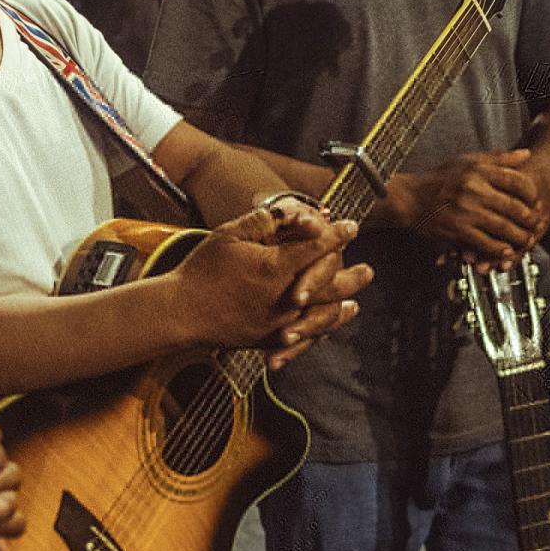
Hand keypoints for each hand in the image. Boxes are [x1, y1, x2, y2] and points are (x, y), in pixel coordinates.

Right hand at [171, 204, 366, 357]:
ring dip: (343, 304)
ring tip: (358, 299)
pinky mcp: (268, 339)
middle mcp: (283, 298)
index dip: (337, 234)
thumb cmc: (202, 269)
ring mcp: (278, 322)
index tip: (352, 226)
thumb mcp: (230, 234)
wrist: (180, 312)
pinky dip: (323, 328)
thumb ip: (265, 220)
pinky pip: (305, 337)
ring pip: (322, 314)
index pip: (316, 247)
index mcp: (275, 267)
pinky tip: (332, 324)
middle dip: (351, 275)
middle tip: (368, 270)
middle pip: (329, 286)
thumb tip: (296, 212)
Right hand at [388, 149, 549, 265]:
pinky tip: (505, 250)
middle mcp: (473, 189)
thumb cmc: (438, 179)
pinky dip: (499, 249)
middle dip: (530, 218)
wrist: (409, 198)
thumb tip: (526, 155)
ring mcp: (466, 211)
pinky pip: (485, 242)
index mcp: (478, 170)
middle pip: (514, 206)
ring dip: (518, 237)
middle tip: (535, 224)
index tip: (535, 201)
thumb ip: (498, 158)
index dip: (532, 194)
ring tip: (525, 239)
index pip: (517, 181)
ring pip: (503, 227)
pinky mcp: (458, 229)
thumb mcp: (467, 160)